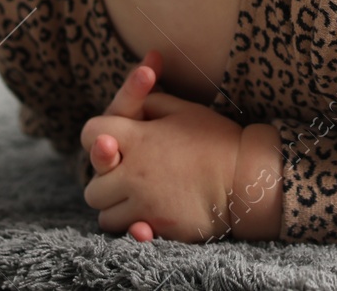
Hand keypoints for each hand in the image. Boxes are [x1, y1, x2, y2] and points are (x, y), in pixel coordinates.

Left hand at [81, 56, 244, 242]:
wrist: (245, 177)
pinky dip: (131, 227)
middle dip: (105, 181)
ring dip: (116, 207)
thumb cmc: (216, 139)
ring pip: (104, 214)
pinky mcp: (158, 226)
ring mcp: (144, 202)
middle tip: (126, 178)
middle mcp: (133, 172)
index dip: (98, 135)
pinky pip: (127, 233)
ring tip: (137, 198)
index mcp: (138, 138)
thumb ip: (151, 103)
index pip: (91, 133)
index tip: (114, 142)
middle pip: (92, 184)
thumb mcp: (184, 110)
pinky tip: (144, 218)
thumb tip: (133, 104)